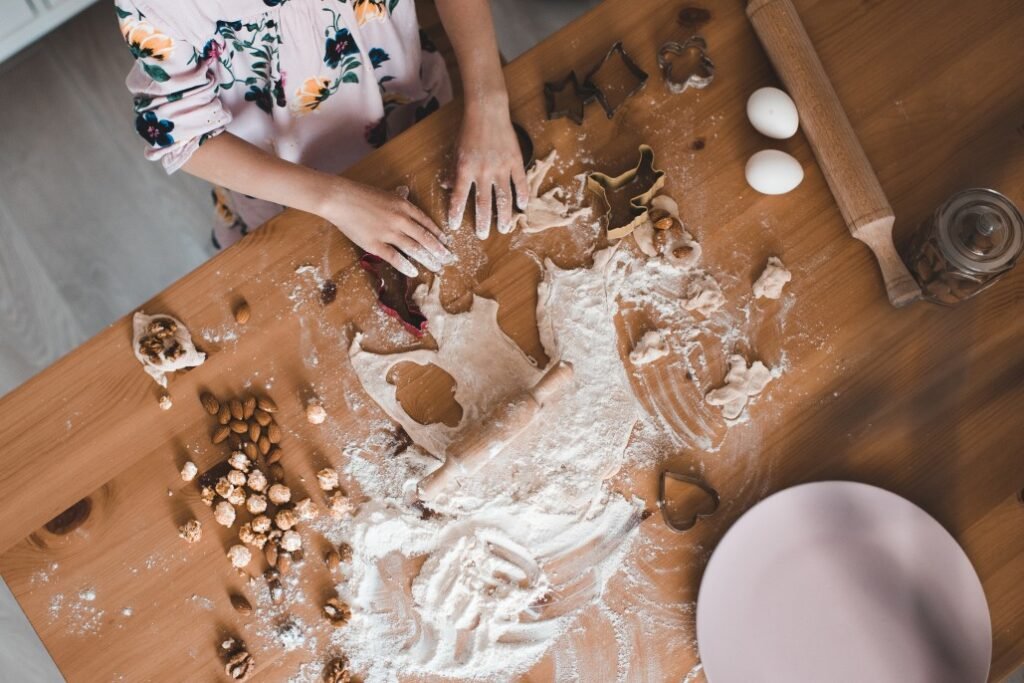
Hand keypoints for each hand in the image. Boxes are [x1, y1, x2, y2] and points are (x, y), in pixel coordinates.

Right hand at [317, 178, 453, 276]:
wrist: (340, 199)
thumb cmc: (360, 194)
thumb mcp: (385, 193)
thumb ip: (398, 197)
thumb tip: (406, 191)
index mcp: (404, 206)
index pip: (427, 222)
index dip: (438, 234)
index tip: (446, 243)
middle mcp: (400, 219)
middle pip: (425, 238)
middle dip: (439, 250)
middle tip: (448, 260)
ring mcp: (388, 233)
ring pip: (414, 249)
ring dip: (428, 259)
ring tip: (437, 268)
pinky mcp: (375, 244)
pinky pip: (394, 257)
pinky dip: (406, 266)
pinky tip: (414, 272)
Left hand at [448, 100, 528, 238]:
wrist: (488, 110)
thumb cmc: (469, 129)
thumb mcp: (456, 150)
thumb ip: (453, 170)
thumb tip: (446, 187)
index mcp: (465, 168)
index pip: (458, 196)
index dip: (456, 213)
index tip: (454, 226)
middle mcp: (483, 171)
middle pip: (483, 203)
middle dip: (482, 222)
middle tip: (482, 235)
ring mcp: (502, 167)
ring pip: (504, 197)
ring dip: (504, 215)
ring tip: (504, 228)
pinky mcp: (515, 161)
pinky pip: (520, 183)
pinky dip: (522, 196)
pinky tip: (522, 207)